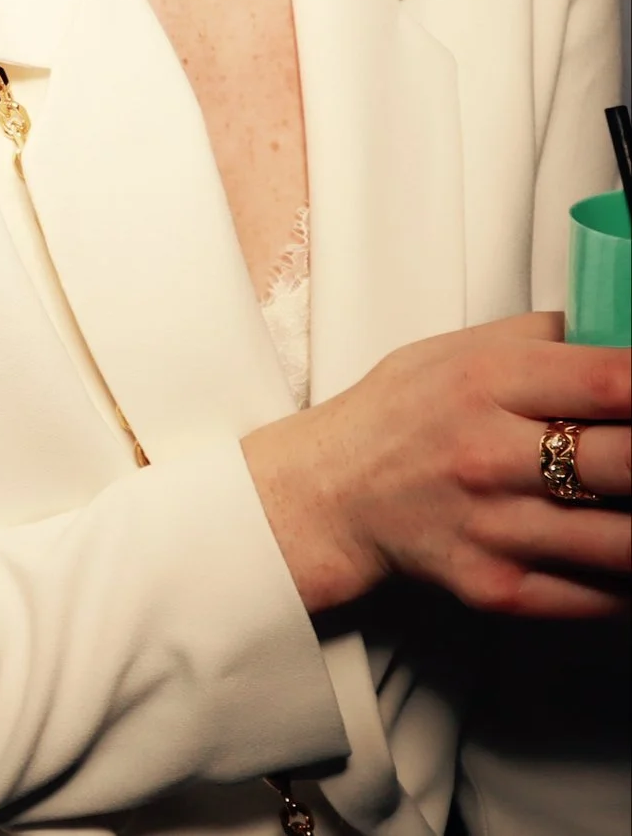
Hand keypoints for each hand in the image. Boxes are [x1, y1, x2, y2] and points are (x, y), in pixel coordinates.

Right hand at [244, 313, 630, 616]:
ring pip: (625, 543)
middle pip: (628, 462)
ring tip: (631, 502)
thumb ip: (542, 339)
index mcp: (485, 383)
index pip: (608, 381)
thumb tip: (622, 330)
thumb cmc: (397, 417)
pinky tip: (622, 553)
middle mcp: (488, 455)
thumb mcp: (454, 350)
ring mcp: (493, 528)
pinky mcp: (495, 588)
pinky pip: (600, 598)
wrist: (328, 495)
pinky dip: (629, 583)